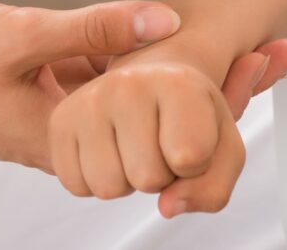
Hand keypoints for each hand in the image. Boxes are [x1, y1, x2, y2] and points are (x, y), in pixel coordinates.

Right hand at [0, 0, 179, 169]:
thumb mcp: (25, 36)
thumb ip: (94, 28)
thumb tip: (161, 20)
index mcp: (58, 139)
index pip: (136, 130)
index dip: (166, 95)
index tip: (190, 57)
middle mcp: (51, 137)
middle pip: (121, 113)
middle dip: (147, 75)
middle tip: (175, 32)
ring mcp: (36, 117)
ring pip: (96, 93)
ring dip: (117, 61)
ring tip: (146, 22)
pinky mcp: (24, 98)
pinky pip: (69, 80)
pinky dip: (85, 56)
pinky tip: (98, 26)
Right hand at [48, 41, 286, 217]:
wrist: (152, 83)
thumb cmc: (192, 117)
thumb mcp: (226, 144)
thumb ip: (216, 182)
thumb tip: (169, 206)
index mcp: (178, 81)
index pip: (191, 159)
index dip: (198, 165)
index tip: (196, 137)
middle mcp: (129, 84)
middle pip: (149, 179)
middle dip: (161, 175)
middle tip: (161, 142)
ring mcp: (89, 101)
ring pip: (110, 187)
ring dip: (125, 179)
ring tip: (135, 144)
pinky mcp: (60, 121)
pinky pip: (78, 185)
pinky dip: (94, 178)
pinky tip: (110, 149)